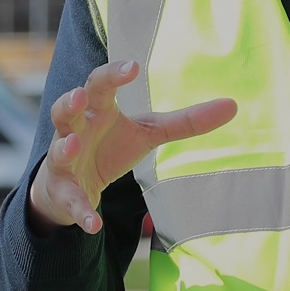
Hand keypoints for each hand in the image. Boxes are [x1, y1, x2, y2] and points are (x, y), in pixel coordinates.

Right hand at [26, 59, 237, 233]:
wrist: (70, 186)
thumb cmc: (109, 146)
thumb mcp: (147, 133)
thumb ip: (185, 122)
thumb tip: (232, 105)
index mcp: (98, 110)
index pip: (100, 84)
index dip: (113, 74)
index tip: (132, 67)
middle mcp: (75, 130)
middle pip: (66, 109)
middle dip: (70, 101)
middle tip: (80, 95)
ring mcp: (63, 160)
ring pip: (57, 149)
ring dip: (64, 146)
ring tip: (72, 145)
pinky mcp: (63, 192)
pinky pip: (71, 201)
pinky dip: (81, 212)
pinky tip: (93, 223)